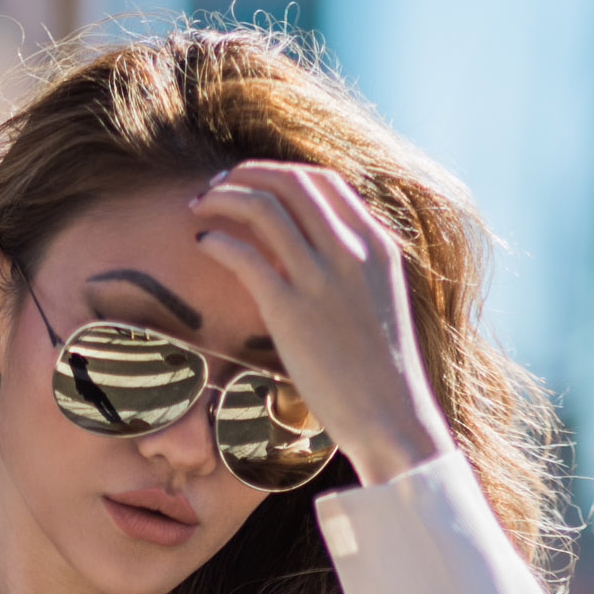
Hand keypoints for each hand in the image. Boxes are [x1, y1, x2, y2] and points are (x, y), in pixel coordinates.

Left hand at [190, 164, 457, 487]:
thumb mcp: (381, 302)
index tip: (253, 182)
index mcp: (376, 245)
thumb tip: (318, 252)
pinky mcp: (290, 312)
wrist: (393, 419)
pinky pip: (244, 254)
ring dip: (224, 198)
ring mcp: (320, 279)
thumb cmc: (384, 374)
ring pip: (263, 207)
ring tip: (200, 207)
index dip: (280, 173)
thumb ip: (355, 269)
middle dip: (246, 175)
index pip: (323, 182)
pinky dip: (218, 240)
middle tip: (216, 187)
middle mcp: (350, 251)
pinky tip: (204, 245)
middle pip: (290, 183)